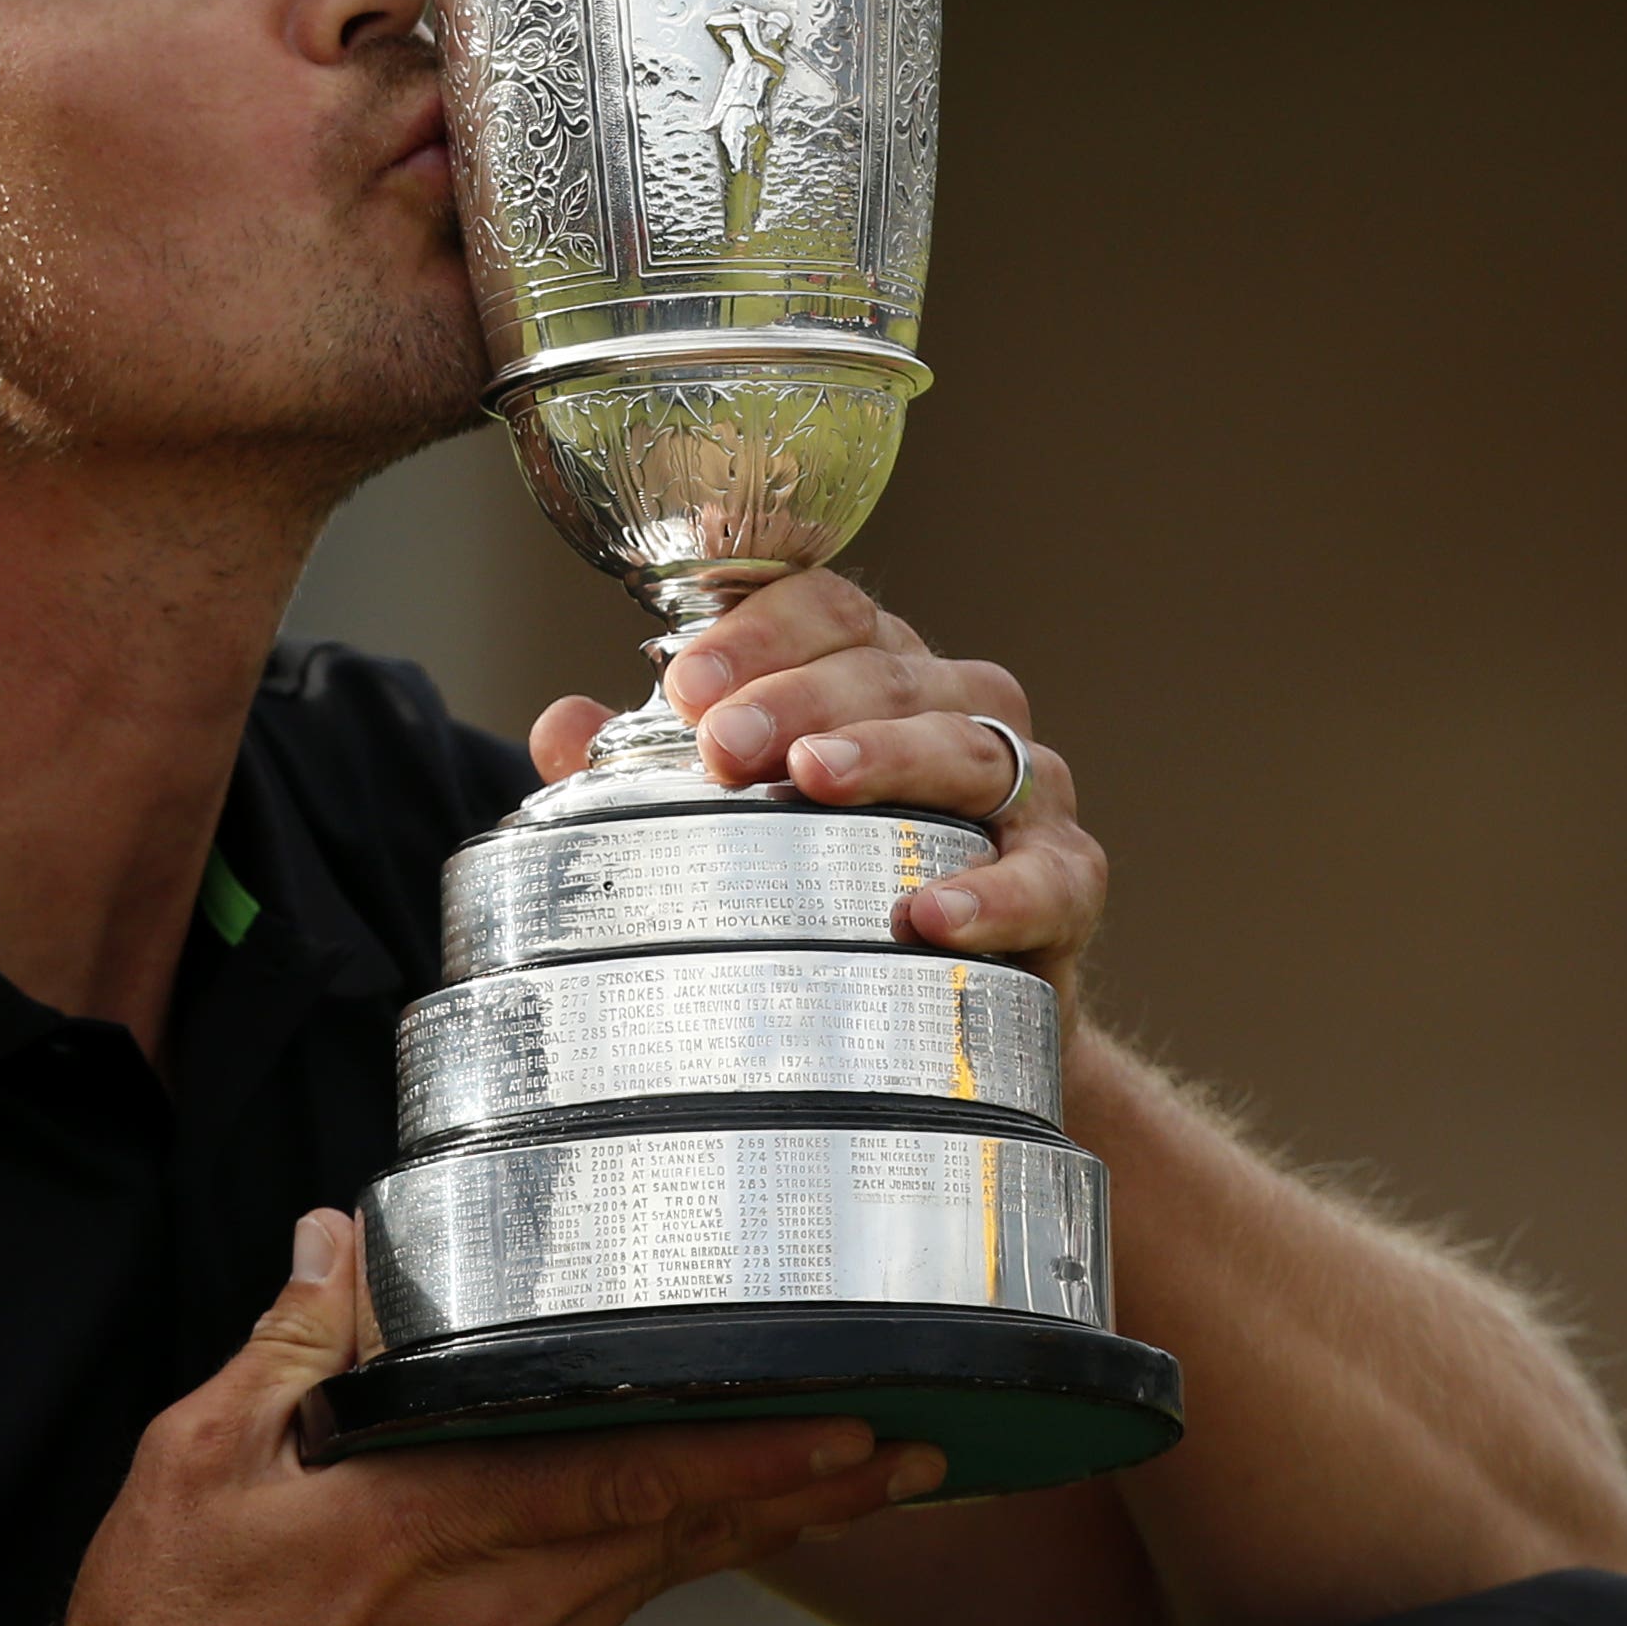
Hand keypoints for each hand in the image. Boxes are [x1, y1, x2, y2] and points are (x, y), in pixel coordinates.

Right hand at [39, 1210, 937, 1625]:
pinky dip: (654, 1571)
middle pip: (678, 1538)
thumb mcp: (198, 1461)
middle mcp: (490, 1612)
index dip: (752, 1456)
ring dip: (749, 1531)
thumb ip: (294, 1347)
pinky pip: (595, 1624)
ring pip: (651, 1583)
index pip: (626, 1478)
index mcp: (426, 1527)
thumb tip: (337, 1247)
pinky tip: (680, 1541)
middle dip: (804, 1494)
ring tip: (839, 1485)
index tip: (844, 1427)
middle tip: (905, 1454)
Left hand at [528, 573, 1108, 1007]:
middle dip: (798, 696)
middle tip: (722, 741)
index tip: (681, 682)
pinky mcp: (1068, 880)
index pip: (827, 609)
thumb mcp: (734, 823)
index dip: (757, 630)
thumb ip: (642, 773)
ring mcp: (1027, 789)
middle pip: (887, 670)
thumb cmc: (833, 886)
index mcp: (878, 672)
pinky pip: (1047, 875)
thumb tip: (558, 726)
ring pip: (968, 746)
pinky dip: (992, 893)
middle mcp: (960, 707)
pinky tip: (925, 913)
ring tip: (812, 781)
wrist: (954, 1016)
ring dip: (887, 758)